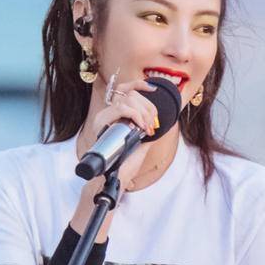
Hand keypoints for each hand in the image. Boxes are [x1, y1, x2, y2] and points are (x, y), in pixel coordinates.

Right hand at [93, 75, 165, 190]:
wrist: (115, 179)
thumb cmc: (126, 166)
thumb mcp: (142, 145)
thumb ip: (148, 132)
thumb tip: (162, 124)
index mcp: (116, 117)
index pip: (126, 88)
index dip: (140, 84)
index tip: (154, 89)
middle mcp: (108, 114)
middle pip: (130, 92)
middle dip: (148, 106)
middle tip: (153, 124)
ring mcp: (104, 117)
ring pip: (127, 98)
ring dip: (143, 112)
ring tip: (147, 128)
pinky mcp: (102, 122)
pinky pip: (122, 108)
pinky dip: (136, 115)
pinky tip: (141, 127)